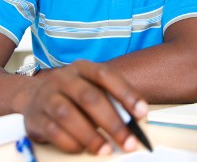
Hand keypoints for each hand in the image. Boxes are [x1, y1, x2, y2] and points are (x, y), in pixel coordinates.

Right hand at [22, 60, 147, 153]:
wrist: (34, 97)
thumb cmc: (74, 94)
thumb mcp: (92, 88)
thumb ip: (112, 99)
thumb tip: (136, 117)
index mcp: (83, 67)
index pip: (106, 75)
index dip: (125, 93)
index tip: (142, 113)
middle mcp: (64, 78)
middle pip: (90, 97)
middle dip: (112, 122)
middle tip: (129, 141)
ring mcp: (47, 96)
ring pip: (69, 114)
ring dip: (91, 136)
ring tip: (107, 150)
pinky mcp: (35, 117)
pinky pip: (53, 131)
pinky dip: (70, 142)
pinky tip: (83, 149)